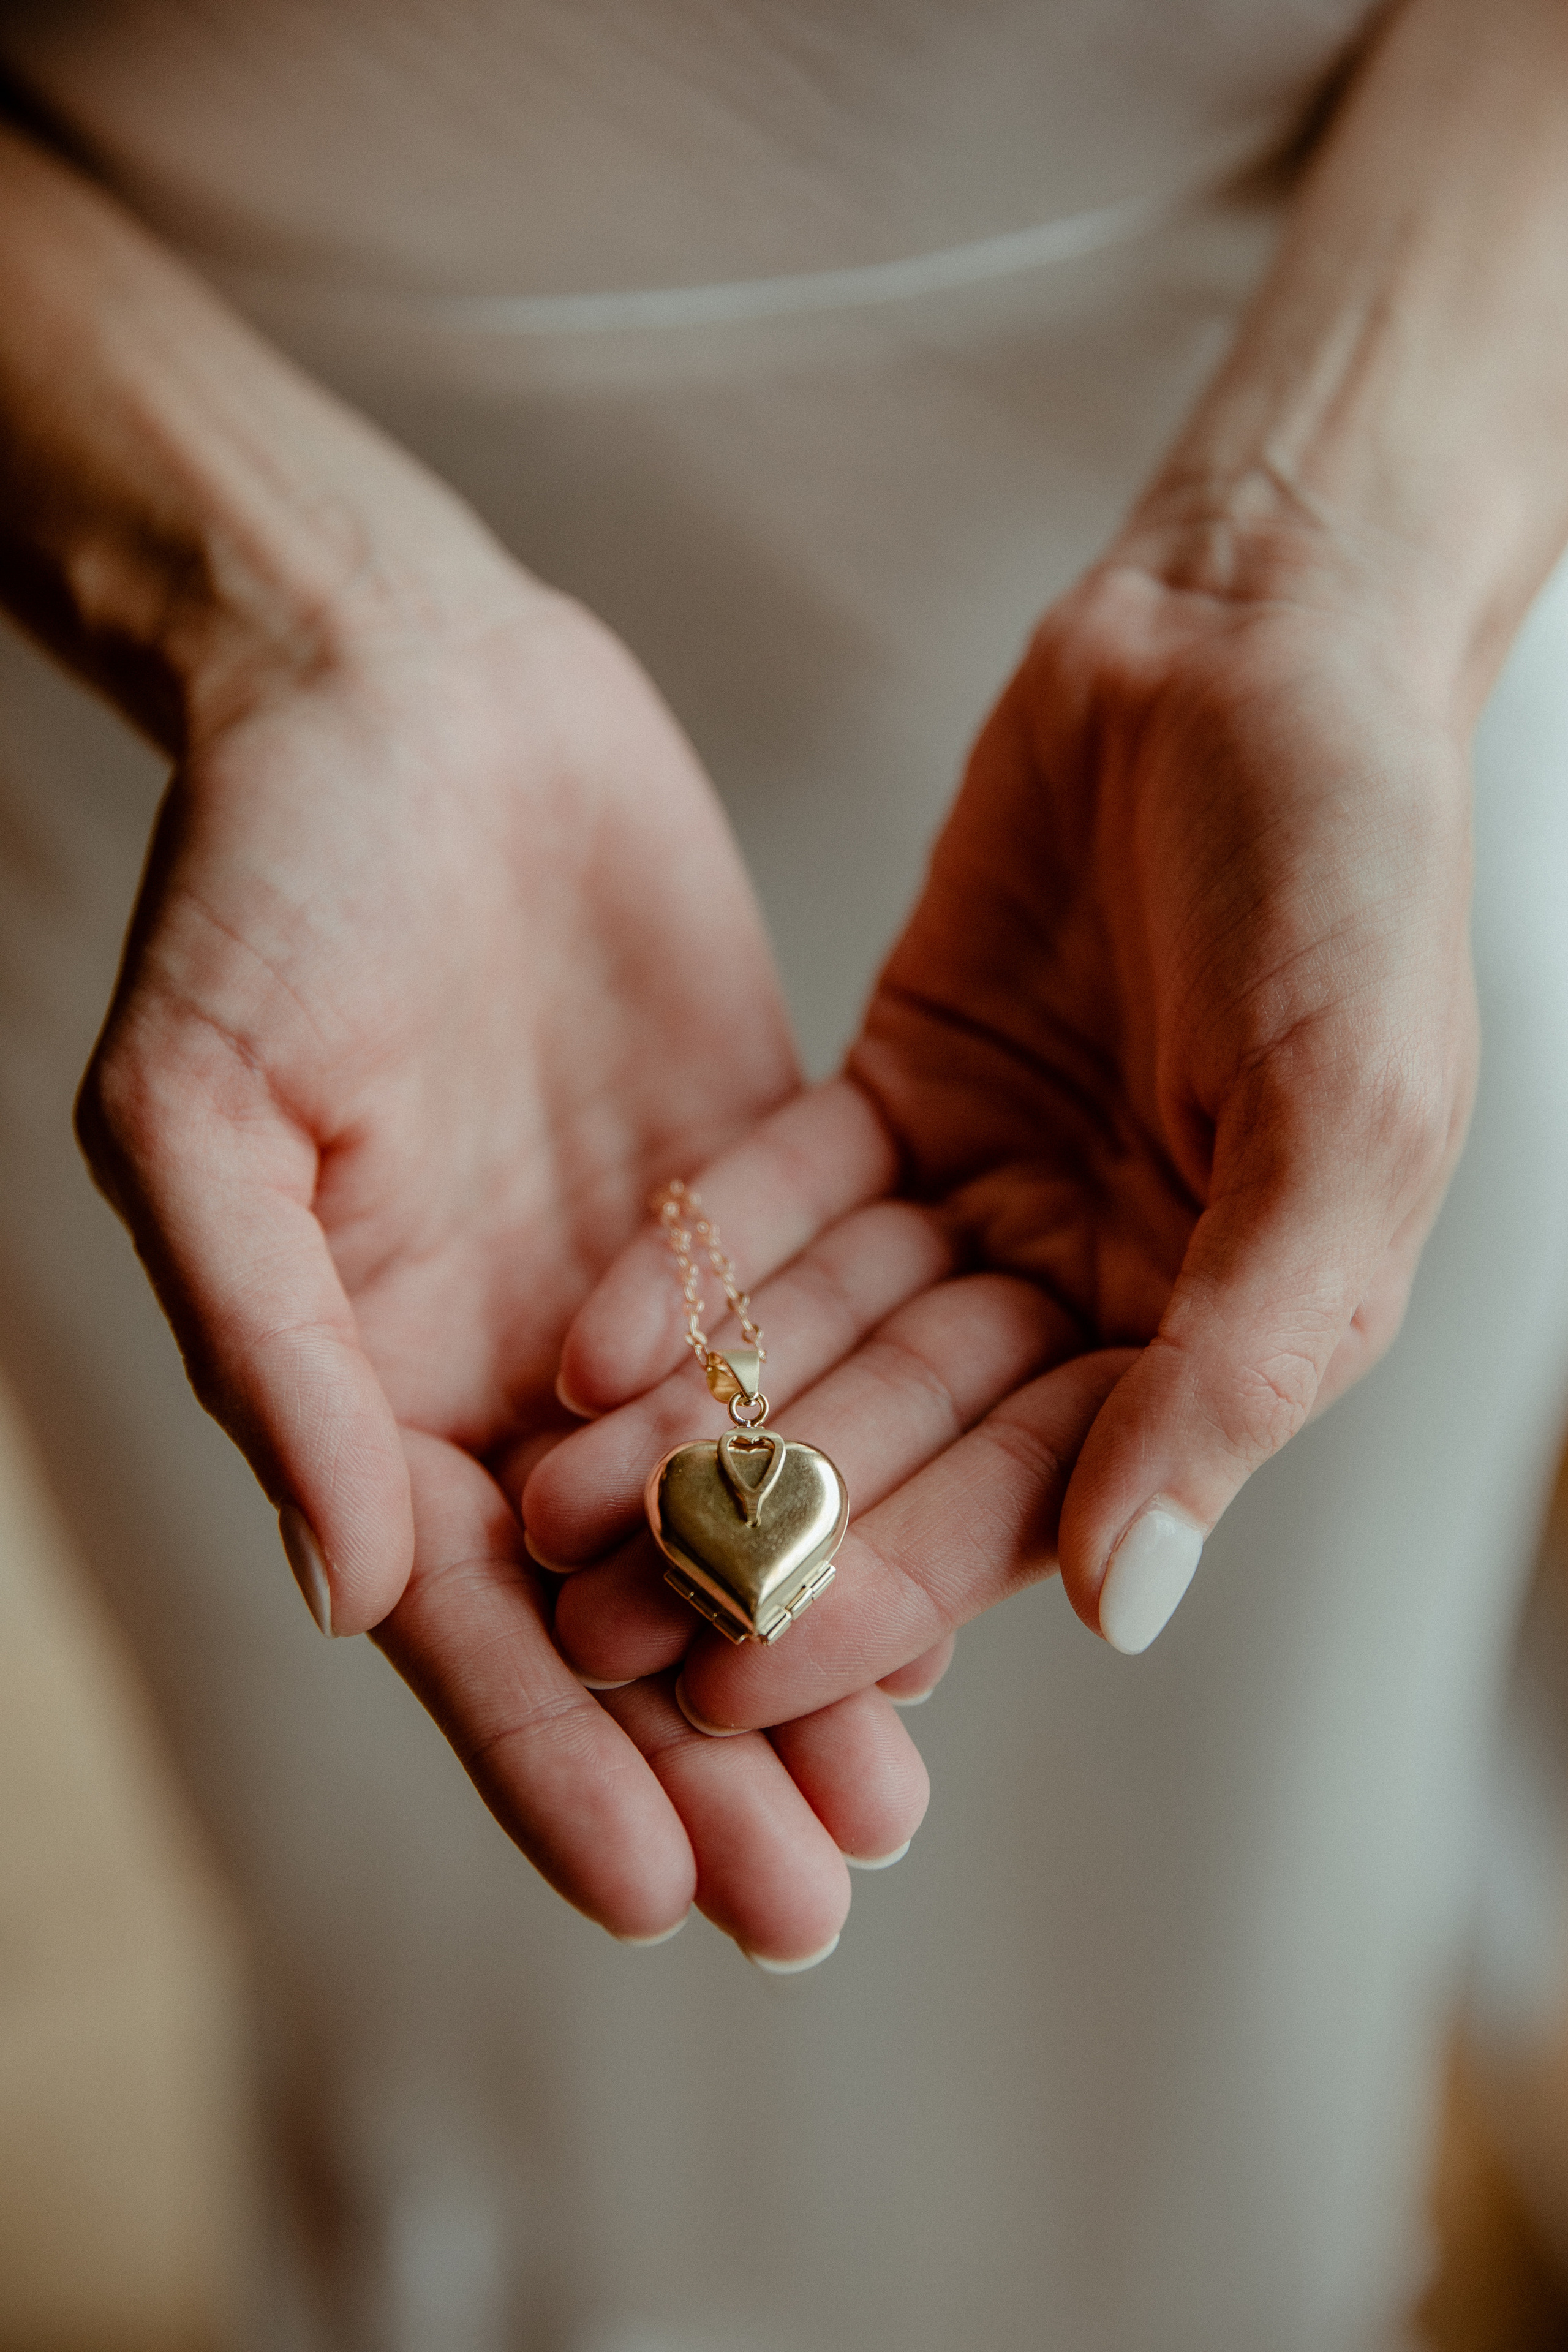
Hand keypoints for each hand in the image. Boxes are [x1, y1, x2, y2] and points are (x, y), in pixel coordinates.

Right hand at [75, 554, 927, 1952]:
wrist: (401, 690)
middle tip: (807, 1907)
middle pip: (610, 1603)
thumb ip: (271, 1349)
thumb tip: (340, 1585)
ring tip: (893, 1809)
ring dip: (810, 1646)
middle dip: (700, 1754)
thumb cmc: (263, 884)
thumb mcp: (203, 1112)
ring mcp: (635, 1287)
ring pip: (734, 1507)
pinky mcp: (749, 1188)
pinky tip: (960, 1567)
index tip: (648, 1887)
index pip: (457, 1610)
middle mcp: (504, 1363)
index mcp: (365, 1375)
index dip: (546, 1751)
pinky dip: (876, 1465)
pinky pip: (824, 1355)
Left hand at [526, 518, 1476, 1723]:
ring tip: (548, 1507)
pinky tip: (586, 1345)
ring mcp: (986, 1185)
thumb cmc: (1350, 876)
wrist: (1250, 638)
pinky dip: (694, 1270)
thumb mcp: (1344, 1121)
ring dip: (691, 1424)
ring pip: (818, 1338)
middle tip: (599, 1627)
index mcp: (1223, 1323)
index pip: (1039, 1497)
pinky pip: (778, 1198)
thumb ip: (1245, 1357)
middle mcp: (1097, 1278)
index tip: (742, 1674)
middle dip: (757, 1534)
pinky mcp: (895, 1088)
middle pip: (903, 1441)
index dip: (889, 1591)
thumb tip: (1127, 1599)